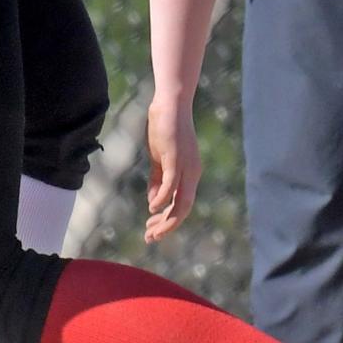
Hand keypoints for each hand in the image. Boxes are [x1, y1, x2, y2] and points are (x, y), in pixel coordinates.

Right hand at [144, 95, 200, 242]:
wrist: (170, 104)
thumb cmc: (164, 129)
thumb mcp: (159, 159)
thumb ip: (158, 180)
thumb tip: (153, 203)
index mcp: (189, 174)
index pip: (182, 205)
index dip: (168, 221)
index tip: (152, 231)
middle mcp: (192, 173)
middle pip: (184, 210)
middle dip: (167, 227)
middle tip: (150, 238)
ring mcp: (186, 167)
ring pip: (181, 203)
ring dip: (166, 220)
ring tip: (151, 230)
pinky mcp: (177, 158)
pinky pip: (171, 184)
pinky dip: (162, 198)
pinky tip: (152, 207)